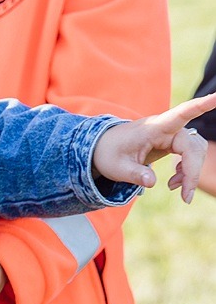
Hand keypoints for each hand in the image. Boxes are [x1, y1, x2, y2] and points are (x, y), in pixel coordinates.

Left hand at [92, 93, 215, 202]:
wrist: (102, 149)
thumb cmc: (108, 154)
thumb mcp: (117, 168)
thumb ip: (134, 174)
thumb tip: (151, 182)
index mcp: (153, 128)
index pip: (180, 114)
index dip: (200, 106)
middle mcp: (166, 128)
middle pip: (192, 146)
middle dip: (192, 172)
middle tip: (185, 198)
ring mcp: (170, 134)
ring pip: (195, 151)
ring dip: (190, 172)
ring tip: (175, 188)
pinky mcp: (172, 142)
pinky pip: (190, 154)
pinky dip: (187, 170)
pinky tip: (175, 182)